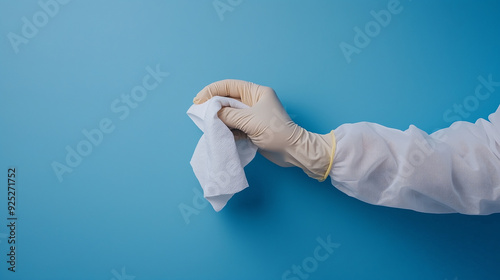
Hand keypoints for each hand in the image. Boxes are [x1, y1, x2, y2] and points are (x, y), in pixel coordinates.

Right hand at [193, 79, 334, 180]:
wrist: (292, 151)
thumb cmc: (276, 131)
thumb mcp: (249, 121)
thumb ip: (229, 115)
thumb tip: (212, 112)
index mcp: (256, 92)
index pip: (229, 86)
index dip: (212, 90)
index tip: (198, 99)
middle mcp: (253, 101)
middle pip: (228, 99)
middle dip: (213, 105)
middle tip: (198, 112)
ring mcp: (252, 115)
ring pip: (229, 113)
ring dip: (219, 118)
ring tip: (206, 123)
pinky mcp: (251, 128)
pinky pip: (233, 125)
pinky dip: (226, 128)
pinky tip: (218, 132)